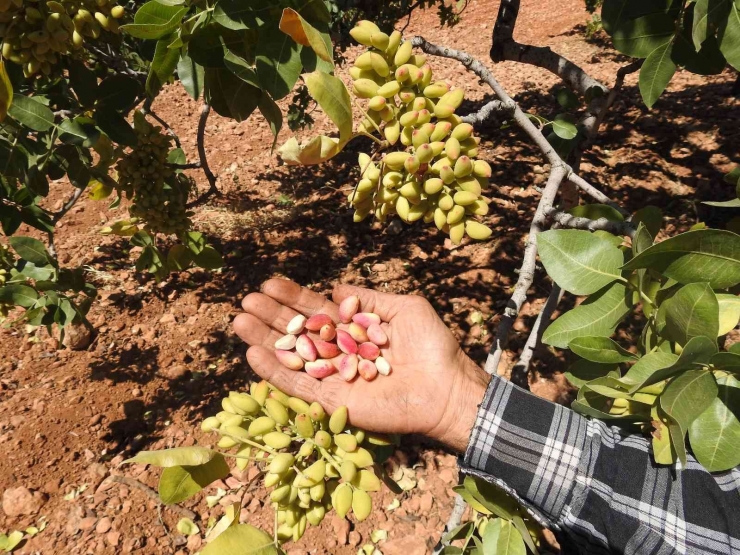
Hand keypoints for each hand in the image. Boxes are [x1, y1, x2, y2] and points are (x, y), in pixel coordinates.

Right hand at [233, 279, 489, 452]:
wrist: (446, 387)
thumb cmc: (432, 345)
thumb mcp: (404, 308)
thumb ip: (369, 298)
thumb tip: (335, 289)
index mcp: (354, 330)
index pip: (316, 311)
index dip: (293, 298)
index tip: (269, 283)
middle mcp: (339, 354)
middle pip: (298, 332)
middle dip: (272, 316)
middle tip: (246, 300)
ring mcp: (334, 378)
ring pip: (292, 357)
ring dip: (264, 341)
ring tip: (239, 322)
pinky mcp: (333, 402)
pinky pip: (299, 387)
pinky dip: (275, 373)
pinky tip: (253, 354)